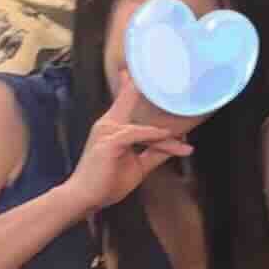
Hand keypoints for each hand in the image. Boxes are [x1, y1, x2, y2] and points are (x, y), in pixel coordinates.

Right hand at [63, 75, 192, 212]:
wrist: (84, 199)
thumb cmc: (106, 183)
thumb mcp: (137, 166)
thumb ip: (154, 153)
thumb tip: (173, 144)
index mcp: (112, 127)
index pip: (124, 102)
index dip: (131, 87)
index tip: (136, 73)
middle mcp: (108, 124)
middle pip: (127, 99)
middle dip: (137, 84)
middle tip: (145, 69)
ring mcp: (107, 131)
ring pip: (143, 126)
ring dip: (166, 136)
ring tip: (184, 142)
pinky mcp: (110, 142)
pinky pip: (138, 134)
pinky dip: (155, 136)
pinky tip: (168, 137)